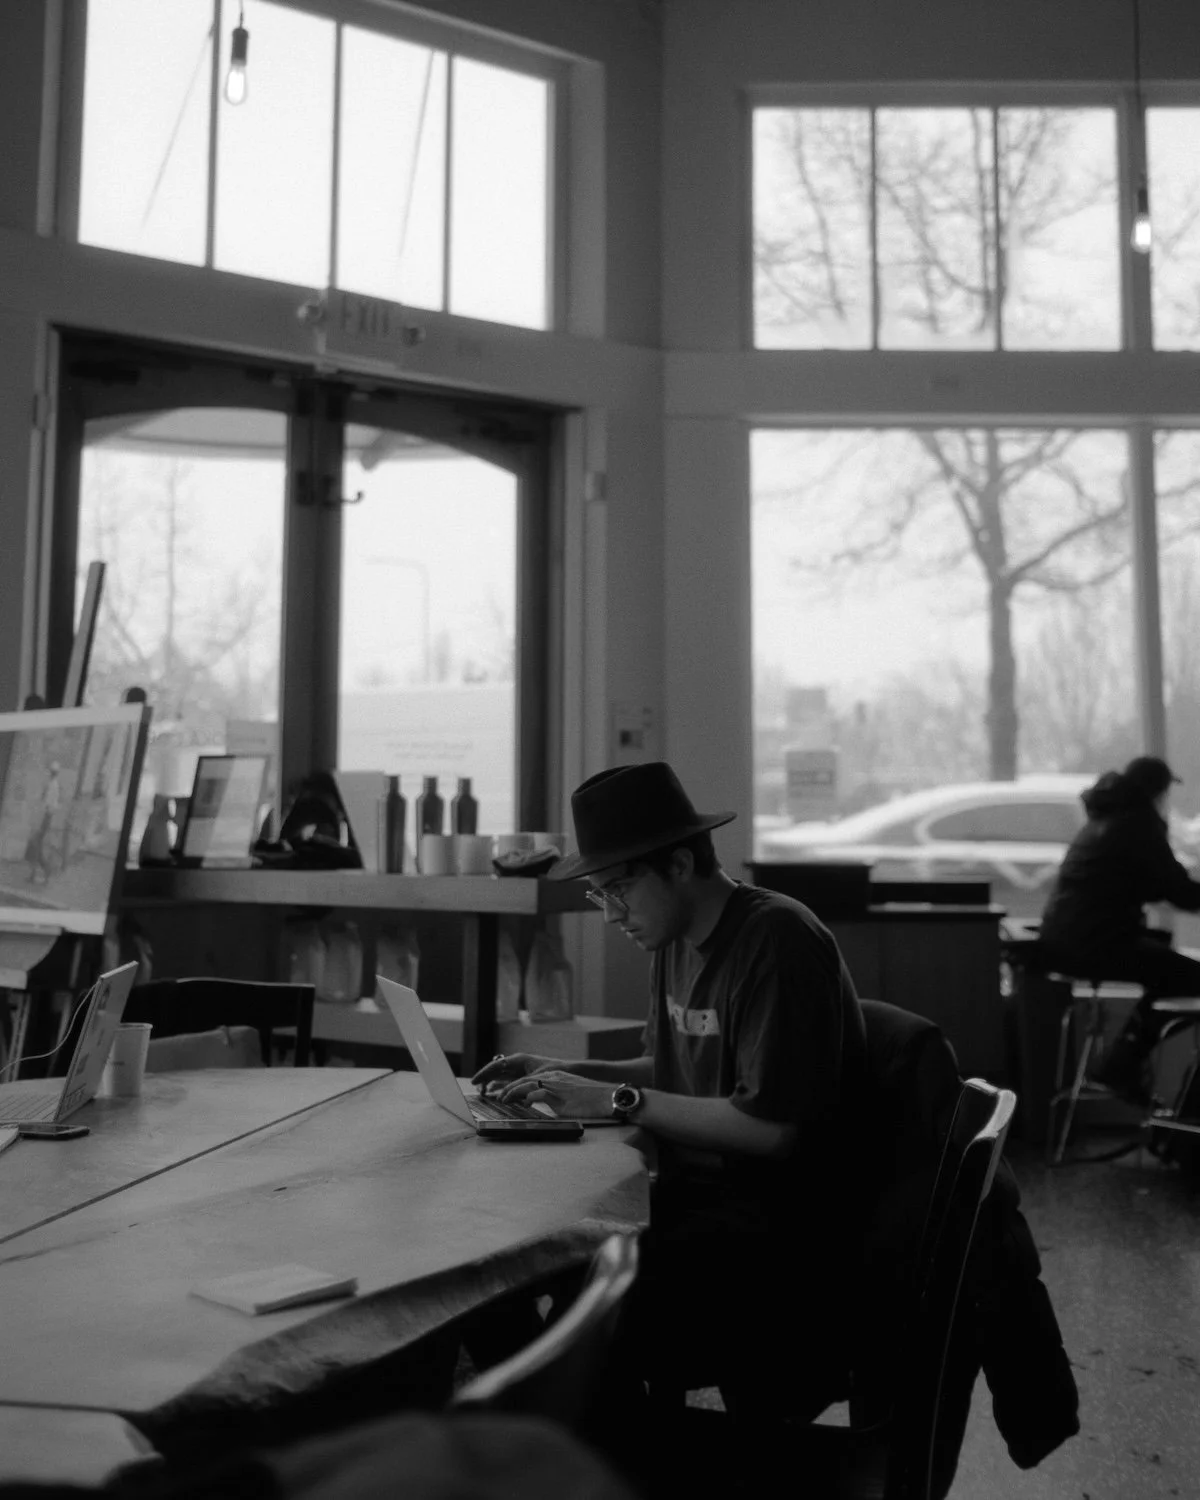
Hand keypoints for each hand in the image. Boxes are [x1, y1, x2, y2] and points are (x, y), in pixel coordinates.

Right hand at [470, 1051, 559, 1089]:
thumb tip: (504, 1097)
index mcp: (519, 1060)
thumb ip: (520, 1088)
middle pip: (496, 1070)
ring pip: (501, 1076)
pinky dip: (500, 1086)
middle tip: (475, 1087)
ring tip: (483, 1092)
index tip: (474, 1081)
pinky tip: (495, 1093)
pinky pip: (508, 1081)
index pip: (496, 1066)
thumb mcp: (536, 1079)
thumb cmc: (554, 1071)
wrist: (569, 1071)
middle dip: (485, 1078)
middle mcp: (517, 1064)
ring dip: (492, 1083)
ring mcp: (520, 1070)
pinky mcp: (524, 1077)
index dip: (484, 1074)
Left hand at [497, 1069, 616, 1120]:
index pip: (530, 1079)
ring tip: (504, 1100)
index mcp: (555, 1077)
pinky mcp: (559, 1095)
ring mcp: (556, 1085)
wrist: (606, 1097)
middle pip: (524, 1080)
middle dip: (509, 1088)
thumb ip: (553, 1098)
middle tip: (499, 1096)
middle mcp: (553, 1078)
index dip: (515, 1086)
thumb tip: (540, 1104)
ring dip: (513, 1093)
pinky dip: (527, 1099)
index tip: (506, 1093)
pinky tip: (523, 1105)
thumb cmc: (590, 1100)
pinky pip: (538, 1094)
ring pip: (527, 1085)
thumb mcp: (567, 1097)